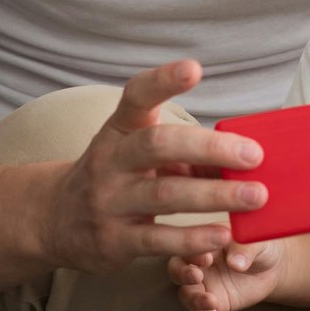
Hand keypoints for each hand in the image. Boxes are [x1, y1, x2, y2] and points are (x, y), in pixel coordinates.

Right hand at [42, 60, 270, 274]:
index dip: (162, 81)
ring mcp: (109, 202)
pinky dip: (193, 238)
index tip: (193, 69)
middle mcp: (111, 161)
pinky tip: (223, 235)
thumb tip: (245, 159)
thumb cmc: (116, 176)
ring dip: (214, 196)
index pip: (136, 96)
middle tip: (254, 155)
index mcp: (120, 129)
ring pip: (165, 195)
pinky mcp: (114, 241)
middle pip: (157, 145)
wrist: (54, 220)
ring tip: (255, 197)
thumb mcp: (139, 153)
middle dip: (209, 148)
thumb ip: (186, 152)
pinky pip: (158, 239)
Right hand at [168, 239, 287, 310]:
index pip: (189, 246)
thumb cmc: (260, 247)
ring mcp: (204, 287)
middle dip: (183, 275)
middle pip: (177, 271)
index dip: (193, 252)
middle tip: (197, 277)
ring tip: (211, 302)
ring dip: (194, 301)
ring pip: (187, 296)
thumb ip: (244, 249)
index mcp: (205, 244)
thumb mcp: (255, 241)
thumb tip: (235, 263)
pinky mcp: (213, 307)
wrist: (272, 269)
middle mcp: (198, 266)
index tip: (207, 258)